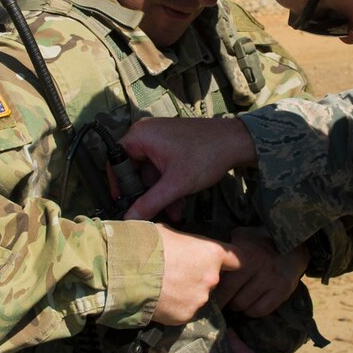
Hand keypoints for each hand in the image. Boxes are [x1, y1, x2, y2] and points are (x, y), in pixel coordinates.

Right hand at [120, 117, 255, 219]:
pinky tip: (179, 204)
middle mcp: (147, 134)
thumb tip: (128, 219)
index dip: (119, 186)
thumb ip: (149, 203)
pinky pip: (163, 169)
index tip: (124, 204)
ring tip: (173, 214)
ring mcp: (161, 139)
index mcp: (140, 136)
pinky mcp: (173, 145)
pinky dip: (169, 185)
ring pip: (151, 173)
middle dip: (147, 195)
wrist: (236, 142)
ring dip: (161, 195)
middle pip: (135, 170)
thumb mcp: (174, 184)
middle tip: (153, 214)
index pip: (116, 162)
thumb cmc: (206, 156)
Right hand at [152, 225, 242, 324]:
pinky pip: (183, 311)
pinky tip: (159, 298)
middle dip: (199, 278)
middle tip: (178, 273)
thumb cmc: (147, 244)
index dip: (229, 262)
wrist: (126, 270)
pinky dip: (174, 307)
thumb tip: (185, 245)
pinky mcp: (185, 316)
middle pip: (213, 280)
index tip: (223, 263)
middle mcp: (212, 278)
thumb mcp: (171, 233)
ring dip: (186, 294)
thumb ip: (187, 243)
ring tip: (164, 286)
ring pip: (198, 297)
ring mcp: (199, 299)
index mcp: (212, 253)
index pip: (238, 260)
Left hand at [214, 227, 309, 316]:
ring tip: (235, 300)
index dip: (213, 289)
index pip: (222, 280)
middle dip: (223, 301)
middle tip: (220, 300)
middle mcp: (259, 266)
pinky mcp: (283, 290)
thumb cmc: (259, 242)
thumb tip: (205, 264)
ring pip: (244, 305)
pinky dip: (252, 310)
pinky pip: (260, 310)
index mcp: (245, 253)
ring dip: (237, 305)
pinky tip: (250, 303)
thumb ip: (225, 250)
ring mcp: (272, 279)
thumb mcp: (240, 237)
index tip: (209, 292)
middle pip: (231, 296)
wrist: (292, 244)